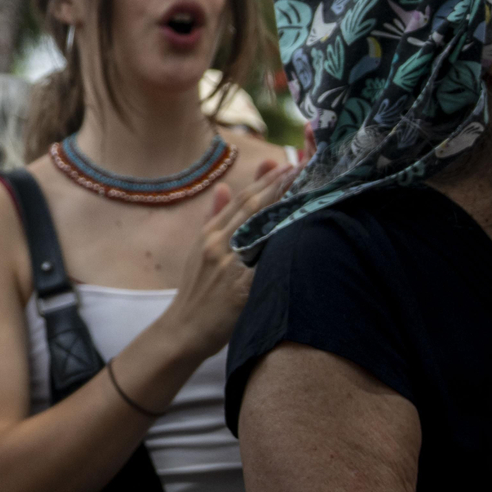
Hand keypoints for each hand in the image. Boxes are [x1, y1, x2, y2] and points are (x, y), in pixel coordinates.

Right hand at [161, 161, 290, 359]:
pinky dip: (283, 243)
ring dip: (286, 206)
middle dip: (280, 184)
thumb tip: (223, 188)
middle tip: (305, 165)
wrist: (183, 329)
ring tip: (308, 187)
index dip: (266, 179)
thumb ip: (213, 218)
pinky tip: (302, 231)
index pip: (242, 199)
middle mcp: (218, 244)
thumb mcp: (198, 250)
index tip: (288, 163)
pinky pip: (266, 262)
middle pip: (254, 207)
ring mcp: (229, 265)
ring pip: (261, 228)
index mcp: (209, 234)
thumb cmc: (196, 291)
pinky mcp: (241, 288)